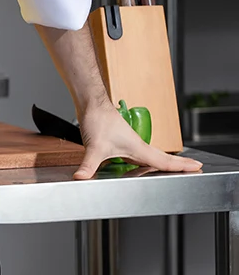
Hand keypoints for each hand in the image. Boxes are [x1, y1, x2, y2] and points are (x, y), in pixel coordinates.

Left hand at [73, 101, 202, 179]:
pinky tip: (140, 163)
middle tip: (194, 168)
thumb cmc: (98, 119)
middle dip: (178, 164)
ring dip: (162, 161)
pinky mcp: (120, 139)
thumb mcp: (94, 147)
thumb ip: (89, 166)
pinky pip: (138, 152)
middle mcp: (136, 145)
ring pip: (150, 155)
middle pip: (162, 158)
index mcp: (138, 148)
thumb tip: (81, 178)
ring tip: (173, 169)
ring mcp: (129, 142)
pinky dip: (144, 159)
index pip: (165, 161)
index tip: (199, 166)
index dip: (182, 166)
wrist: (90, 101)